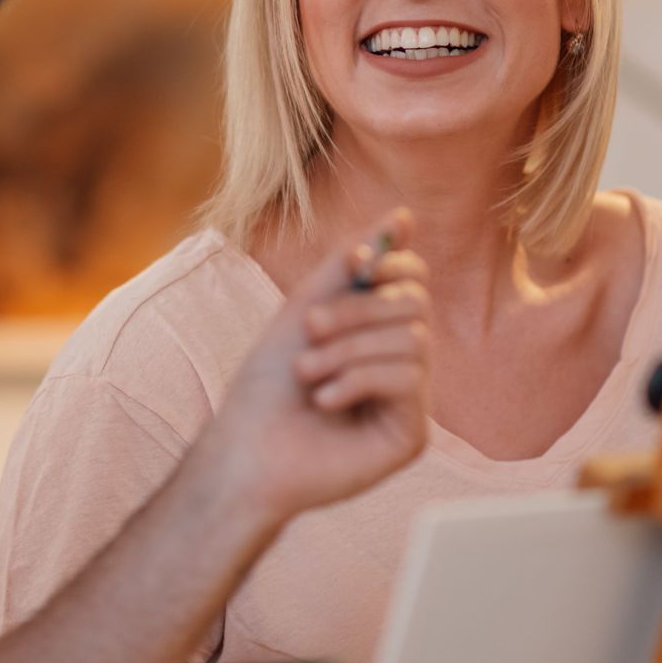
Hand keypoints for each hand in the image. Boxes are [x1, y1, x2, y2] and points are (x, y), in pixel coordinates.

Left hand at [189, 210, 430, 527]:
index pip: (413, 278)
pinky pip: (407, 381)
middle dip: (356, 310)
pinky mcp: (411, 436)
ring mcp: (410, 400)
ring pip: (412, 341)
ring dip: (346, 350)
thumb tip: (403, 214)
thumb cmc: (268, 383)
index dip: (391, 262)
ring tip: (307, 373)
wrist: (245, 448)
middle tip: (309, 328)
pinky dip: (357, 381)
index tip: (355, 264)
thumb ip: (351, 262)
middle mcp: (402, 362)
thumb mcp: (307, 307)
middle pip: (416, 303)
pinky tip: (324, 401)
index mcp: (380, 329)